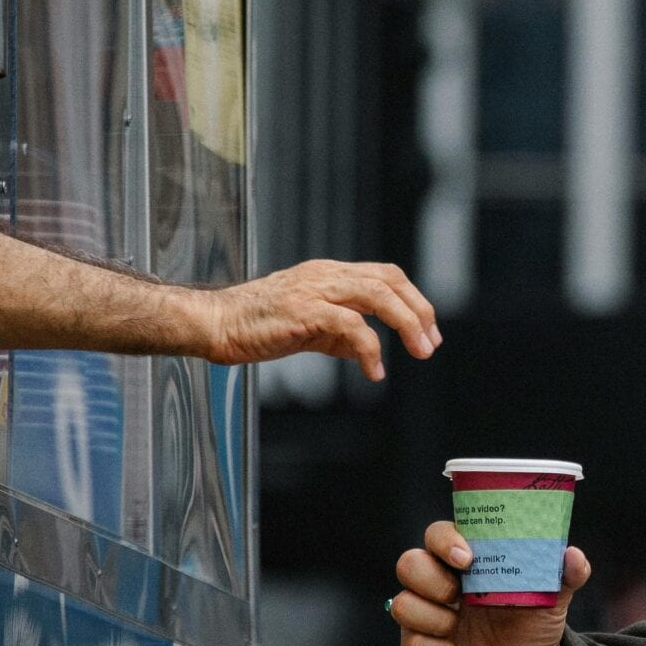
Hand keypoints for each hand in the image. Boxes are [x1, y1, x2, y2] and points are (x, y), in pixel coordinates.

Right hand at [203, 258, 439, 379]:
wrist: (214, 323)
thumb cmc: (256, 325)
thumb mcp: (308, 328)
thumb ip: (339, 335)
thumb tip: (367, 349)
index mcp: (328, 274)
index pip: (384, 276)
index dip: (413, 300)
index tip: (427, 330)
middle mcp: (325, 275)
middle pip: (389, 280)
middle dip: (419, 311)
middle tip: (430, 343)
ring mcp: (314, 289)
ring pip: (377, 295)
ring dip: (406, 324)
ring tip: (419, 352)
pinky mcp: (303, 310)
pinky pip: (351, 325)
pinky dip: (370, 349)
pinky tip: (374, 370)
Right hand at [394, 521, 590, 645]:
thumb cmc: (531, 624)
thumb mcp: (553, 599)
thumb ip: (566, 576)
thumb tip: (572, 555)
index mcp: (467, 562)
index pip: (438, 534)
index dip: (444, 540)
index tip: (467, 558)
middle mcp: (439, 583)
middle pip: (409, 563)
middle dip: (431, 579)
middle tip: (460, 594)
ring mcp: (426, 616)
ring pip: (402, 603)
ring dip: (433, 618)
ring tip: (458, 628)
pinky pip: (410, 642)